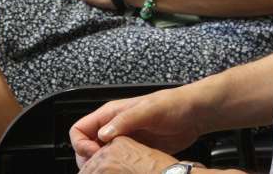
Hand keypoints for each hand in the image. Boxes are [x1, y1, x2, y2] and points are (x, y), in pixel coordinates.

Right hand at [70, 87, 201, 166]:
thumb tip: (103, 134)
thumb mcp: (147, 110)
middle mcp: (113, 127)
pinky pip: (117, 162)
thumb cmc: (171, 105)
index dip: (81, 144)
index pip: (79, 129)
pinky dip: (115, 169)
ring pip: (100, 157)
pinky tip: (125, 171)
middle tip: (103, 167)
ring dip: (103, 165)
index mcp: (110, 114)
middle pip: (85, 146)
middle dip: (89, 159)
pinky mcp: (134, 151)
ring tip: (114, 170)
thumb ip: (124, 121)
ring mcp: (123, 140)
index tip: (94, 154)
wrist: (192, 115)